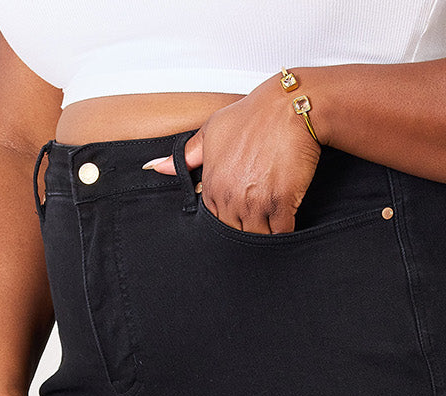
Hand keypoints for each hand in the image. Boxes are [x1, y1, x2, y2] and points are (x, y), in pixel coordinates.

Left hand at [144, 74, 320, 233]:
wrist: (288, 107)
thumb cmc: (253, 116)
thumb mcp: (212, 131)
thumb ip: (186, 156)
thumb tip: (156, 167)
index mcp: (213, 184)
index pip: (215, 222)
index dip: (228, 220)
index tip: (239, 213)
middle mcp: (231, 196)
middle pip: (235, 233)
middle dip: (246, 231)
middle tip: (258, 218)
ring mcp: (256, 202)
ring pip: (257, 237)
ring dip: (265, 233)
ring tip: (272, 220)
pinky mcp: (281, 203)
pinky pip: (281, 232)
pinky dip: (285, 230)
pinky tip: (287, 219)